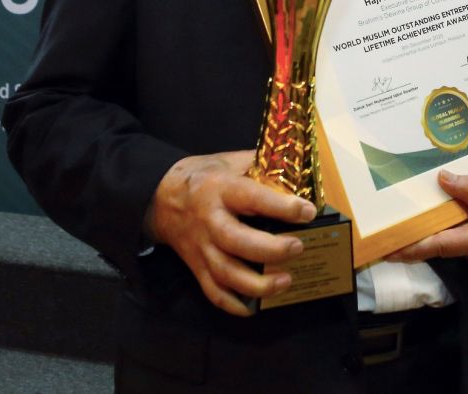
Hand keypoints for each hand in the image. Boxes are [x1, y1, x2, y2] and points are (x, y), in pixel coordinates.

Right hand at [145, 150, 315, 316]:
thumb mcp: (229, 161)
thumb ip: (259, 166)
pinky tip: (256, 306)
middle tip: (298, 247)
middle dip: (271, 249)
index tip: (306, 212)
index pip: (251, 197)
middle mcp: (209, 220)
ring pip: (226, 273)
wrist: (160, 197)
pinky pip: (213, 292)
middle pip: (237, 240)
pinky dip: (234, 305)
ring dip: (258, 284)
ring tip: (286, 280)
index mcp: (220, 188)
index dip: (280, 206)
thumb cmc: (203, 177)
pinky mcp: (196, 267)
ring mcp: (201, 247)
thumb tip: (297, 174)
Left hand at [385, 170, 467, 274]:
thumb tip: (443, 179)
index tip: (388, 248)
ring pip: (457, 240)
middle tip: (400, 214)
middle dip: (426, 228)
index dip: (411, 247)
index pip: (439, 246)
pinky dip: (461, 228)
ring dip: (447, 225)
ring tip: (432, 203)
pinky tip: (460, 210)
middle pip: (444, 241)